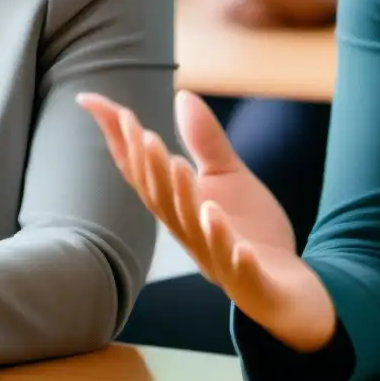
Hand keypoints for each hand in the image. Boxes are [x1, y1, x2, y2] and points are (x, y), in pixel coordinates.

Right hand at [80, 90, 336, 351]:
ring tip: (179, 167)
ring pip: (195, 232)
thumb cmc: (249, 231)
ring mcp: (219, 260)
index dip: (121, 143)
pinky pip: (241, 270)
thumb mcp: (229, 177)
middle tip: (146, 133)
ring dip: (185, 201)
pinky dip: (234, 254)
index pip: (143, 175)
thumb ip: (205, 142)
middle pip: (163, 202)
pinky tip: (235, 239)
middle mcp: (192, 236)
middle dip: (152, 170)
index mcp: (182, 210)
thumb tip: (182, 95)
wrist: (285, 285)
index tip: (94, 102)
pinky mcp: (251, 281)